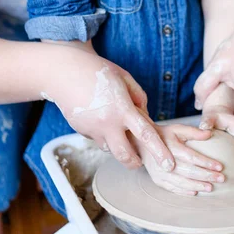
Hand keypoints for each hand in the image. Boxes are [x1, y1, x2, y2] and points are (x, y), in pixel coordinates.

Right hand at [45, 51, 174, 171]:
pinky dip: (104, 135)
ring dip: (118, 147)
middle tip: (140, 162)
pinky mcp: (81, 130)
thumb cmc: (97, 70)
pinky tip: (101, 119)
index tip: (168, 163)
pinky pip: (97, 138)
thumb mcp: (124, 77)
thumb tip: (145, 116)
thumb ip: (139, 97)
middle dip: (135, 163)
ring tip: (120, 135)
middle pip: (126, 155)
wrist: (64, 71)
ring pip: (110, 149)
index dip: (159, 151)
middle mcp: (107, 123)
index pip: (146, 134)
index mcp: (122, 108)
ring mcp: (93, 129)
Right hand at [133, 120, 224, 195]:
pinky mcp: (158, 180)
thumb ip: (193, 131)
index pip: (192, 157)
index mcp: (171, 146)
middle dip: (206, 176)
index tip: (220, 166)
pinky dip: (185, 191)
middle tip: (221, 178)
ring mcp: (160, 173)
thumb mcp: (177, 129)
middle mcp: (164, 161)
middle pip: (189, 171)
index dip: (206, 162)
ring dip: (198, 185)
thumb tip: (210, 133)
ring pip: (182, 182)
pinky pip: (173, 188)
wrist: (142, 144)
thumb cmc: (163, 135)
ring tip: (211, 188)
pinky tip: (196, 192)